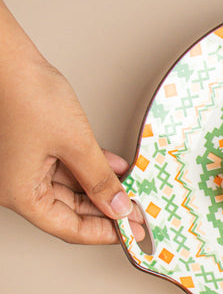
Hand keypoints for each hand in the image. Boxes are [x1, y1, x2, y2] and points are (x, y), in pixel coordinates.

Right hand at [0, 0, 144, 243]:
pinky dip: (91, 168)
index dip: (103, 233)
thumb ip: (100, 180)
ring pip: (70, 189)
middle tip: (137, 213)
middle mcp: (18, 185)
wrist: (9, 59)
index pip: (67, 228)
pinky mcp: (32, 149)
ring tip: (133, 189)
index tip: (130, 234)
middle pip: (69, 210)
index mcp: (20, 194)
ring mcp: (24, 167)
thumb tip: (118, 207)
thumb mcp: (76, 144)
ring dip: (102, 188)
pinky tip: (116, 167)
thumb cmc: (29, 96)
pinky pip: (66, 167)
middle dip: (106, 210)